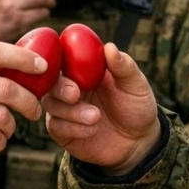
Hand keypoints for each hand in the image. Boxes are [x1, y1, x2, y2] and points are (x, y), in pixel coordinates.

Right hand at [42, 43, 159, 174]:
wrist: (137, 141)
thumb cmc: (136, 107)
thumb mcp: (136, 85)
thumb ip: (124, 67)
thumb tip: (109, 47)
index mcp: (85, 69)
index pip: (63, 56)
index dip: (58, 57)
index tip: (66, 63)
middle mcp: (70, 86)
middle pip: (50, 80)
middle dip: (60, 86)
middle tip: (75, 94)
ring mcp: (64, 108)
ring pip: (50, 104)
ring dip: (71, 111)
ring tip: (96, 117)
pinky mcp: (62, 131)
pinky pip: (55, 126)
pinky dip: (73, 128)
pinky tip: (92, 130)